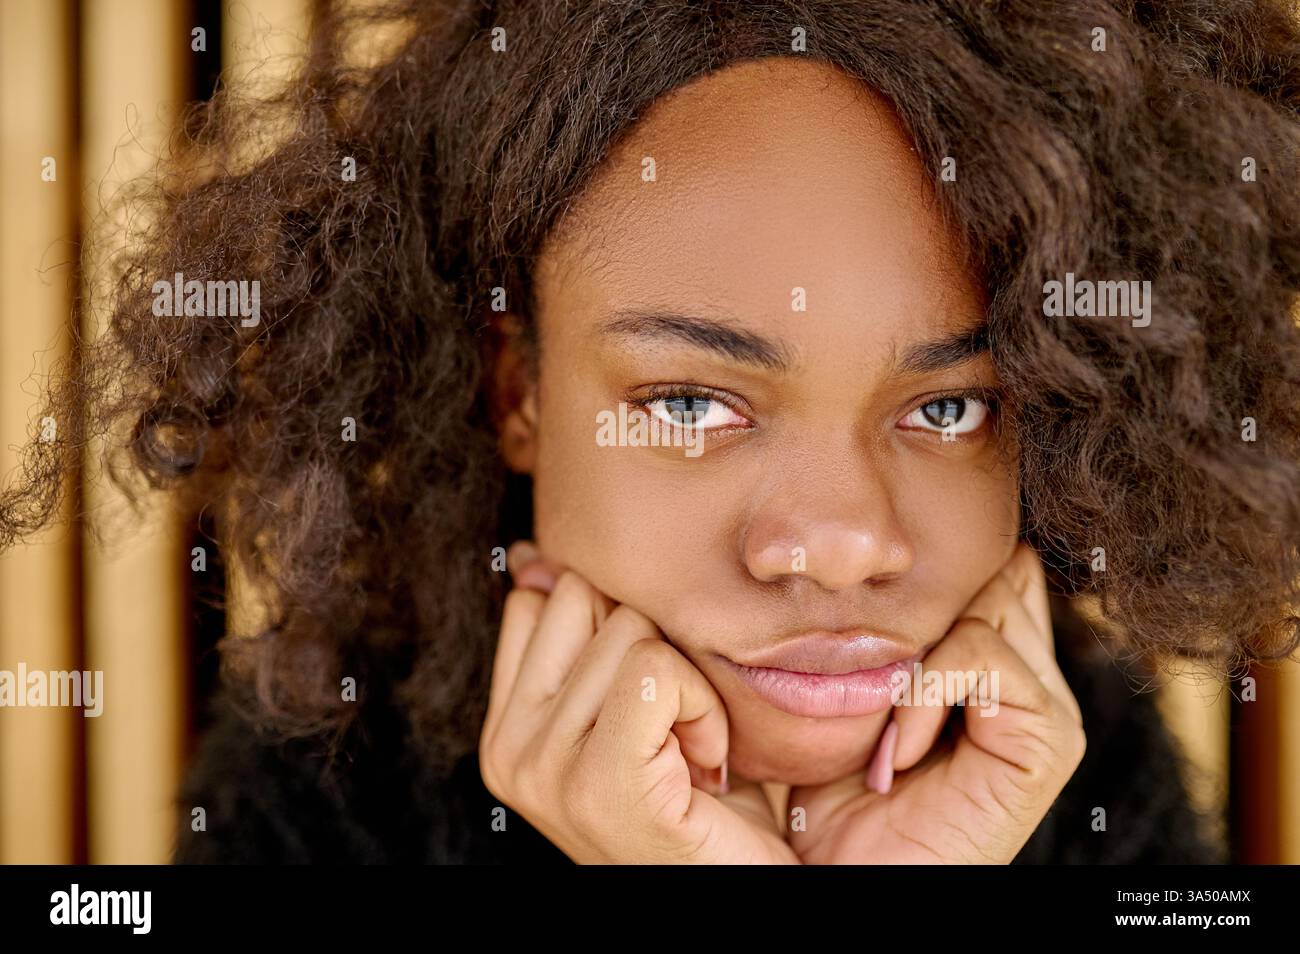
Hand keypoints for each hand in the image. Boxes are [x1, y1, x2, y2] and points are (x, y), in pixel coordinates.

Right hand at [479, 541, 799, 863]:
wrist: (735, 890)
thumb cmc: (693, 799)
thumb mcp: (624, 706)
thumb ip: (579, 640)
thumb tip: (532, 556)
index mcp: (504, 728)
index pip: (543, 597)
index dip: (615, 627)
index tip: (644, 705)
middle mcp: (509, 750)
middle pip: (586, 598)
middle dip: (651, 646)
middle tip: (671, 728)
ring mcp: (546, 770)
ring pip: (630, 628)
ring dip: (689, 684)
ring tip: (688, 752)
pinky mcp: (599, 783)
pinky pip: (653, 669)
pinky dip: (701, 704)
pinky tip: (705, 760)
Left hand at [784, 542, 1085, 863]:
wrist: (840, 877)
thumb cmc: (829, 787)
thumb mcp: (844, 687)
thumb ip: (874, 625)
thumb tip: (850, 553)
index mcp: (989, 658)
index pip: (982, 561)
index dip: (924, 574)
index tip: (863, 632)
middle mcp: (1028, 676)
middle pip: (991, 568)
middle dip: (923, 608)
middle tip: (873, 683)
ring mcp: (1044, 708)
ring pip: (987, 599)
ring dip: (916, 655)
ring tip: (883, 729)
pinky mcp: (1048, 743)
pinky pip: (986, 656)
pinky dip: (927, 693)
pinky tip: (897, 753)